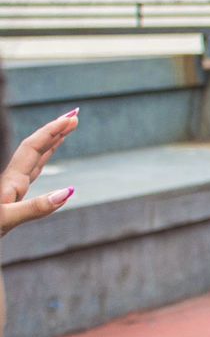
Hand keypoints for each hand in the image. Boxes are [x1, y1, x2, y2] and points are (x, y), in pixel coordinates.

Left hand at [1, 109, 78, 236]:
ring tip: (66, 130)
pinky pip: (33, 172)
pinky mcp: (13, 197)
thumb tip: (68, 192)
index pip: (34, 147)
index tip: (72, 119)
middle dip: (55, 130)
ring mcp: (12, 187)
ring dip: (51, 142)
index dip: (52, 131)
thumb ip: (36, 207)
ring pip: (35, 158)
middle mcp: (12, 179)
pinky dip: (45, 161)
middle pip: (35, 147)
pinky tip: (49, 160)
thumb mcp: (7, 220)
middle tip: (75, 116)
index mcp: (11, 180)